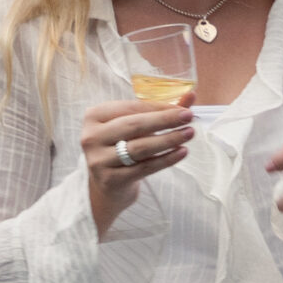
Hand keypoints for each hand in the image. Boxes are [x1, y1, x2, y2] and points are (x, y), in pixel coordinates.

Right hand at [81, 95, 193, 237]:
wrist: (107, 186)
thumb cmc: (123, 147)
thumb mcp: (135, 127)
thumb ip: (160, 110)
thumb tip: (191, 95)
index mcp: (95, 116)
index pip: (131, 107)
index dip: (159, 107)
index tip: (183, 107)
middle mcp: (92, 137)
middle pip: (134, 126)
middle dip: (164, 120)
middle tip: (189, 116)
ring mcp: (99, 160)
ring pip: (140, 147)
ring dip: (168, 139)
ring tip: (189, 133)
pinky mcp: (110, 180)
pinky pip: (144, 167)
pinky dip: (165, 159)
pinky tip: (182, 152)